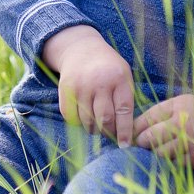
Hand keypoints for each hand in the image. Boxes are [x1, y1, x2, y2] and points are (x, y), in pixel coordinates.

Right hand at [42, 26, 134, 145]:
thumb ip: (126, 99)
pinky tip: (84, 118)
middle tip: (110, 134)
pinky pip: (71, 116)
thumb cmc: (108, 67)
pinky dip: (78, 122)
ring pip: (87, 121)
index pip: (123, 111)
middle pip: (104, 119)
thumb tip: (128, 132)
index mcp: (119, 78)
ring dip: (93, 129)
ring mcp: (80, 85)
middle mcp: (99, 82)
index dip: (124, 131)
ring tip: (97, 127)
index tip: (125, 144)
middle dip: (108, 132)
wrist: (81, 48)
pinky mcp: (65, 89)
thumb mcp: (124, 75)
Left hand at [133, 86, 193, 166]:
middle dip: (141, 143)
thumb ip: (160, 112)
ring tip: (156, 150)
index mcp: (178, 107)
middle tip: (140, 144)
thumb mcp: (182, 102)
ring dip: (154, 153)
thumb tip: (133, 126)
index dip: (134, 128)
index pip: (146, 119)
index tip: (130, 134)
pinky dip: (170, 161)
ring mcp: (191, 143)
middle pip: (149, 138)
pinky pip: (175, 164)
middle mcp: (184, 124)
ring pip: (160, 154)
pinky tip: (173, 156)